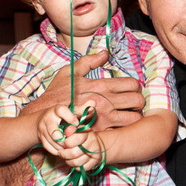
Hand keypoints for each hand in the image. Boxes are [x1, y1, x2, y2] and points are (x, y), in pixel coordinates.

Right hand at [22, 51, 144, 129]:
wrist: (46, 118)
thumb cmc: (57, 94)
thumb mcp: (70, 72)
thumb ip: (89, 61)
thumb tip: (105, 53)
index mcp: (101, 85)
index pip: (132, 84)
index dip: (136, 86)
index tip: (131, 90)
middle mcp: (106, 102)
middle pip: (139, 101)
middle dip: (139, 101)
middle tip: (134, 103)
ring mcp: (104, 119)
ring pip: (135, 118)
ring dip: (135, 116)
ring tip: (130, 114)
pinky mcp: (101, 132)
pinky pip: (122, 131)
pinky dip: (125, 128)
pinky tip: (120, 125)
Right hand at [35, 101, 101, 168]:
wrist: (44, 120)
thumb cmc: (63, 116)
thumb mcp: (72, 111)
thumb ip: (82, 109)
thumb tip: (93, 102)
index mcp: (56, 110)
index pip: (61, 111)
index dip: (69, 117)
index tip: (76, 123)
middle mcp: (47, 119)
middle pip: (54, 131)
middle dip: (65, 138)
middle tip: (72, 140)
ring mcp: (42, 129)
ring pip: (52, 141)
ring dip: (63, 146)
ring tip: (70, 146)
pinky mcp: (41, 138)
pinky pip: (49, 147)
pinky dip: (57, 150)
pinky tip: (64, 150)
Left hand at [58, 130, 102, 170]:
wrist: (96, 145)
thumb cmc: (81, 137)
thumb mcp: (75, 131)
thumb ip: (69, 130)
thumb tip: (66, 130)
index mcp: (87, 132)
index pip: (76, 138)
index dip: (66, 143)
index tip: (63, 144)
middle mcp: (92, 142)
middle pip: (74, 153)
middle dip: (64, 154)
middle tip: (60, 152)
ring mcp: (95, 153)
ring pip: (76, 162)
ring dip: (68, 161)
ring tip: (67, 157)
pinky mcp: (95, 162)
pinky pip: (81, 168)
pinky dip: (75, 166)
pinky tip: (74, 161)